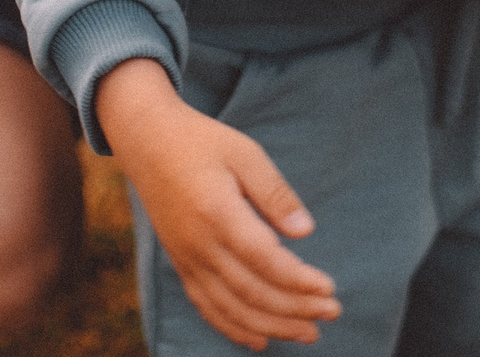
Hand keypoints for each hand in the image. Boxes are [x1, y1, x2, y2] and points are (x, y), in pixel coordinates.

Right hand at [97, 60, 340, 349]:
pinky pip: (207, 306)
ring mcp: (187, 258)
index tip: (330, 289)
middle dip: (295, 309)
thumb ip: (274, 192)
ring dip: (272, 325)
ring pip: (231, 307)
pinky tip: (261, 339)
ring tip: (308, 333)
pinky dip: (234, 328)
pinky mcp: (181, 264)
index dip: (298, 280)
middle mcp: (199, 244)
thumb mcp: (244, 152)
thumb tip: (306, 231)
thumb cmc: (202, 142)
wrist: (147, 142)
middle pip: (251, 291)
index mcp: (218, 212)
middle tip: (332, 313)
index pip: (264, 260)